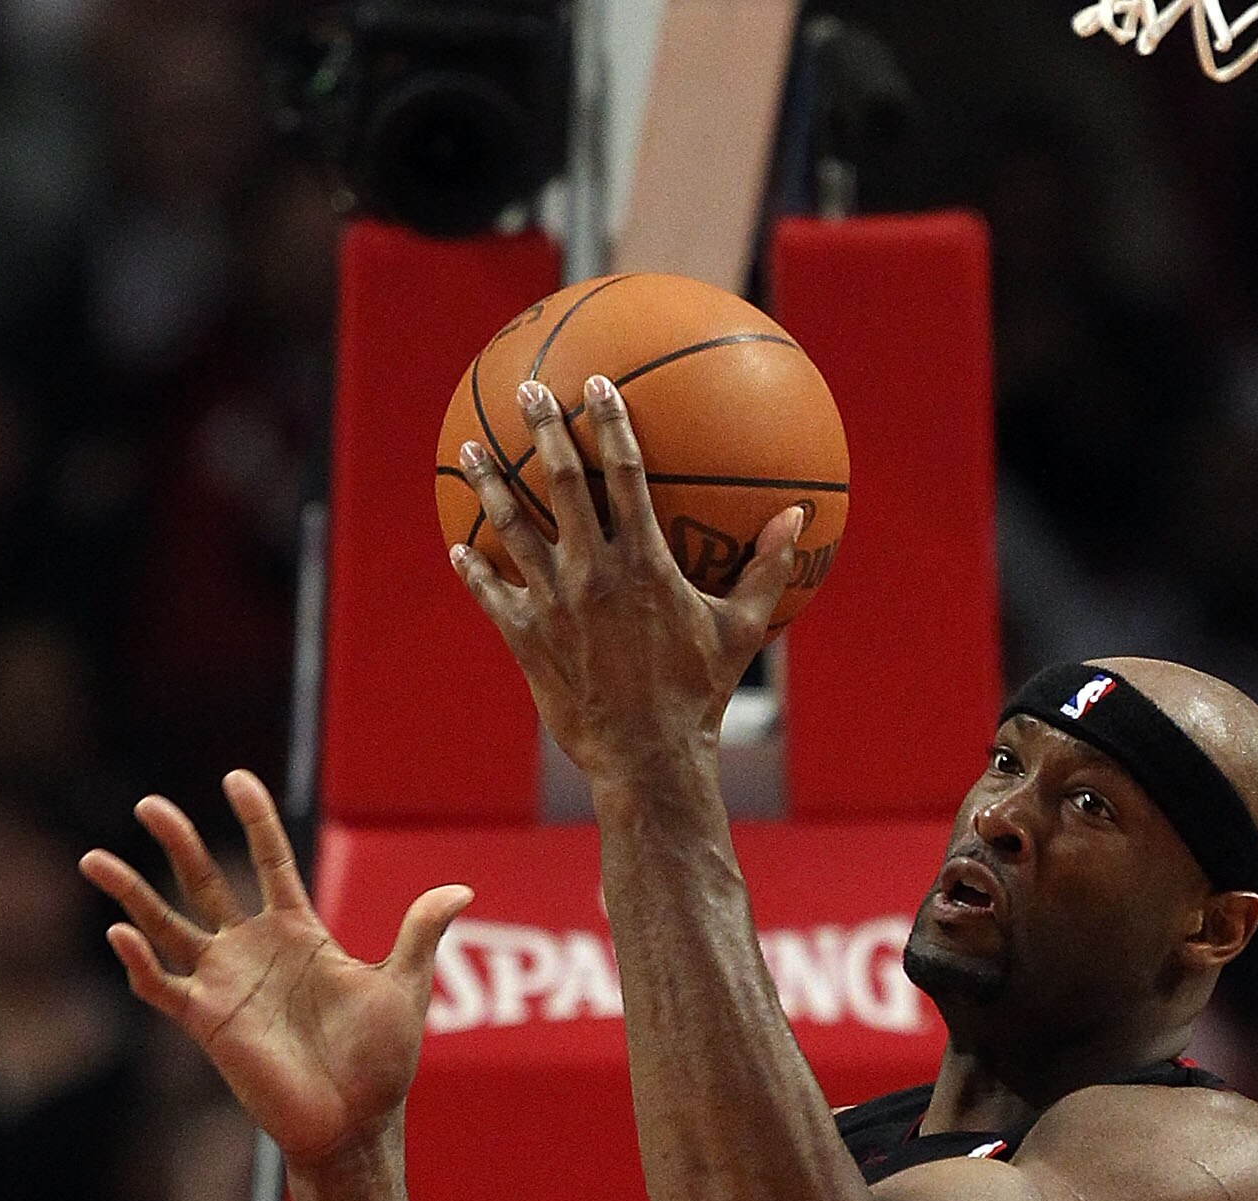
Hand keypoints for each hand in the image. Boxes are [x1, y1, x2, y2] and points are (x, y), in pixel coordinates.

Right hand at [81, 773, 468, 1171]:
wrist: (356, 1124)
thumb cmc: (381, 1062)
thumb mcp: (403, 987)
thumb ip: (418, 933)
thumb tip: (461, 888)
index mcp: (300, 933)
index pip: (271, 862)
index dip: (256, 821)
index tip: (236, 779)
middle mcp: (254, 951)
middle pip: (205, 882)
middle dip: (179, 842)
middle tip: (149, 804)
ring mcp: (226, 984)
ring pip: (166, 927)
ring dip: (131, 894)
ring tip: (94, 858)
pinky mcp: (208, 1022)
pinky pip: (162, 987)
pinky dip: (138, 963)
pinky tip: (119, 934)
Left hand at [452, 375, 803, 786]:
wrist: (647, 758)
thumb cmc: (698, 696)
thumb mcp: (741, 631)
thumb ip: (767, 570)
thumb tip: (800, 518)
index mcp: (643, 562)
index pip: (624, 471)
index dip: (609, 421)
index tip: (596, 384)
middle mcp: (592, 571)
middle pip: (560, 481)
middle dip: (542, 427)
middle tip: (529, 390)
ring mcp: (552, 602)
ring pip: (511, 524)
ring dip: (489, 481)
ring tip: (472, 449)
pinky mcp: (523, 636)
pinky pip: (488, 591)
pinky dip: (471, 566)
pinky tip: (457, 546)